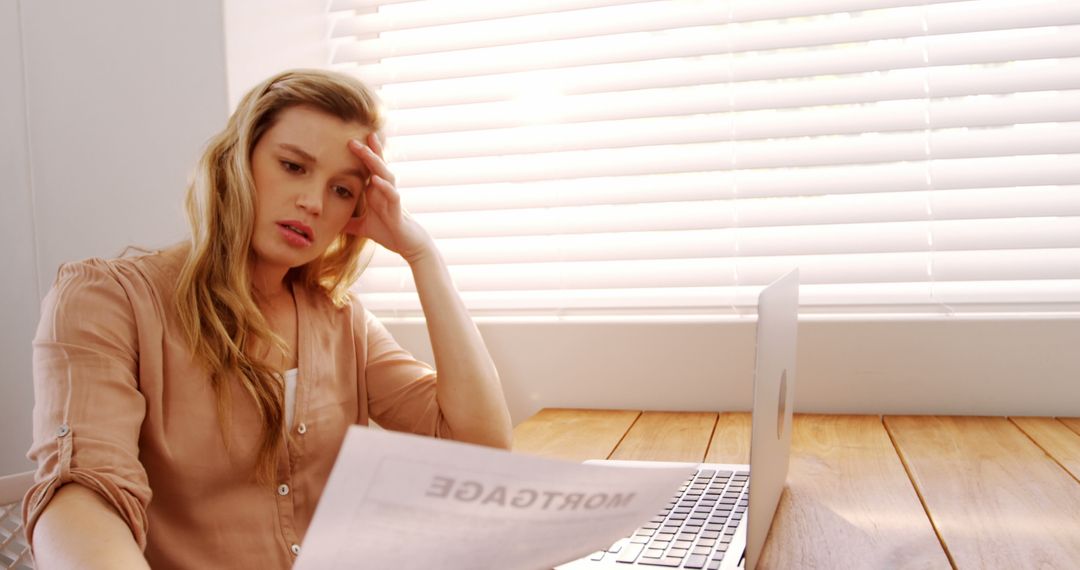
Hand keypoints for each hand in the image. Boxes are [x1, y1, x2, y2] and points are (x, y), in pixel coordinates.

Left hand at [343, 133, 432, 262]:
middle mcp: (384, 190)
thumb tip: (330, 224)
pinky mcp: (397, 209)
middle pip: (377, 165)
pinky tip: (375, 180)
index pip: (369, 168)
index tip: (350, 140)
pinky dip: (383, 186)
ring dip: (375, 162)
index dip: (362, 154)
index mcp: (375, 191)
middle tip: (353, 139)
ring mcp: (391, 197)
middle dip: (367, 151)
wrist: (406, 245)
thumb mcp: (361, 227)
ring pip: (385, 174)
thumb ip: (348, 223)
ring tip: (364, 150)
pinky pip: (391, 194)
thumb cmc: (387, 233)